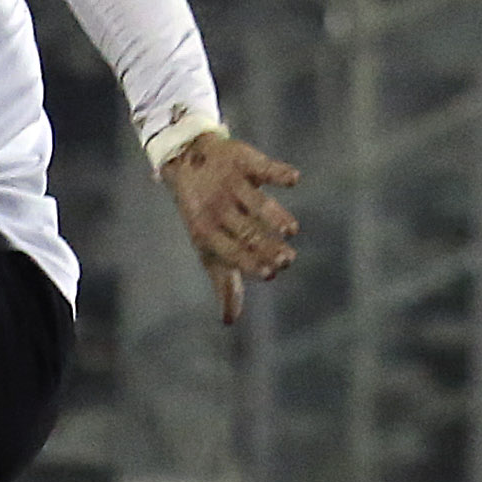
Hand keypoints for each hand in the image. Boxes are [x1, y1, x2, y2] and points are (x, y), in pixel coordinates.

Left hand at [162, 130, 299, 324]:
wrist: (187, 160)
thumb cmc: (205, 216)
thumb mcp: (211, 250)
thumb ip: (225, 283)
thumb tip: (229, 322)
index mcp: (206, 232)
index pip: (229, 250)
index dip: (249, 261)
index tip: (270, 273)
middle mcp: (218, 207)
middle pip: (246, 229)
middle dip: (265, 245)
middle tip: (287, 259)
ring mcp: (230, 182)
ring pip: (255, 201)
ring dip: (274, 215)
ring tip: (290, 231)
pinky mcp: (243, 158)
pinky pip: (262, 165)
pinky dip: (278, 172)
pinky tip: (293, 180)